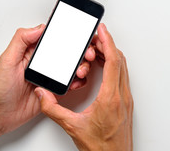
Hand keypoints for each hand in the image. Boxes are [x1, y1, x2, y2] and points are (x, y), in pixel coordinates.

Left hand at [0, 24, 95, 133]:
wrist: (1, 116)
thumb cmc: (0, 90)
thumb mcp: (7, 60)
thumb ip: (21, 41)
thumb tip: (39, 27)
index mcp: (32, 51)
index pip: (53, 38)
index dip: (68, 36)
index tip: (78, 36)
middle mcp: (43, 62)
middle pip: (67, 51)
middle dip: (81, 51)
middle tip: (86, 54)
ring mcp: (50, 76)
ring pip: (72, 66)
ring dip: (81, 66)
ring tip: (80, 71)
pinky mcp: (54, 89)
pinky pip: (70, 82)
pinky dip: (77, 81)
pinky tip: (76, 82)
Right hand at [35, 24, 133, 150]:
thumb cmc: (100, 147)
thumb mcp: (72, 127)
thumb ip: (53, 109)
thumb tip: (44, 94)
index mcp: (110, 98)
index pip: (113, 61)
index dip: (107, 42)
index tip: (102, 30)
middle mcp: (122, 95)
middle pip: (119, 60)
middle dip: (107, 44)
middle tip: (96, 37)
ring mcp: (126, 99)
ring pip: (123, 68)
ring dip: (111, 55)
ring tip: (97, 49)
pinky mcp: (126, 102)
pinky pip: (122, 76)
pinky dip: (114, 65)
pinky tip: (103, 66)